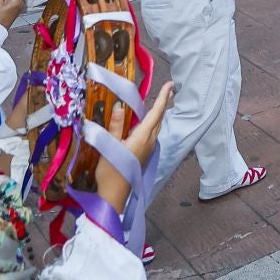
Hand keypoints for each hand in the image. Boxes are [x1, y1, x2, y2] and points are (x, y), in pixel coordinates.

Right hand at [97, 82, 174, 214]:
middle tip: (169, 88)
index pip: (156, 113)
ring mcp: (148, 148)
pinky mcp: (144, 153)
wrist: (114, 194)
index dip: (163, 98)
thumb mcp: (109, 146)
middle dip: (165, 103)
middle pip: (159, 118)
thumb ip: (115, 126)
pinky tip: (148, 121)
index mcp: (142, 137)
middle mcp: (150, 141)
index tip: (170, 85)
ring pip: (156, 126)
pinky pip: (152, 132)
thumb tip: (118, 106)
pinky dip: (153, 122)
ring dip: (159, 112)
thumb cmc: (111, 170)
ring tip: (161, 100)